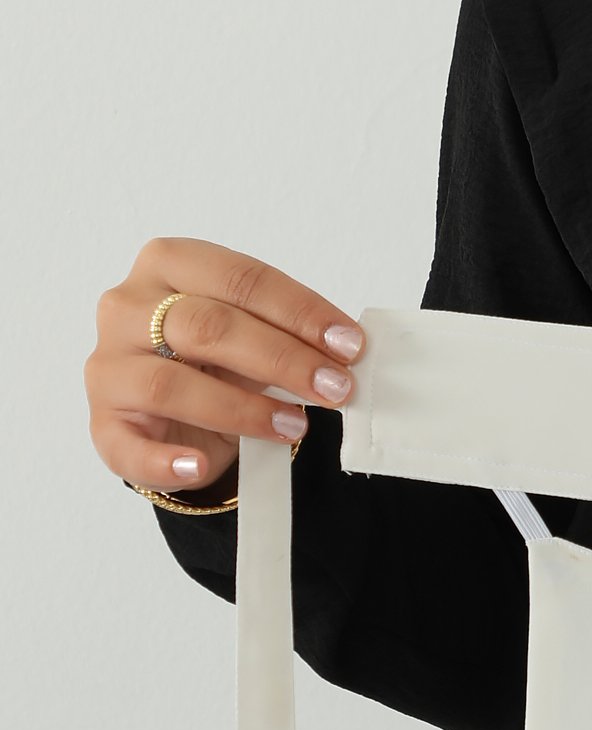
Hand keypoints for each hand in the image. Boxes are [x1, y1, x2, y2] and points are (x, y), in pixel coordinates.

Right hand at [87, 239, 366, 502]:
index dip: (300, 311)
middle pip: (208, 326)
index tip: (349, 344)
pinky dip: (166, 460)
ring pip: (171, 384)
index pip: (240, 278)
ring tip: (295, 426)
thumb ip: (288, 331)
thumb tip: (348, 350)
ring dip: (242, 409)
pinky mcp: (103, 422)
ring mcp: (109, 366)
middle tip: (336, 387)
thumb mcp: (251, 329)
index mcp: (168, 263)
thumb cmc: (217, 355)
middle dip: (282, 359)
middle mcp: (127, 307)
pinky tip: (200, 465)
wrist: (174, 405)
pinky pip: (129, 446)